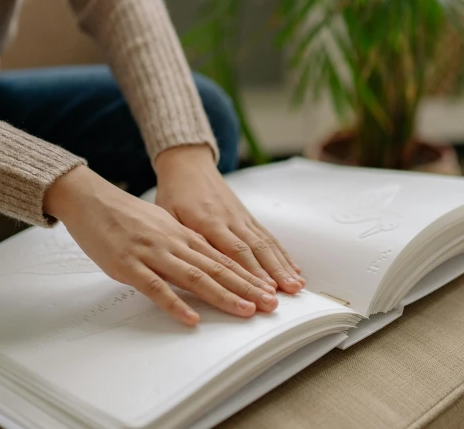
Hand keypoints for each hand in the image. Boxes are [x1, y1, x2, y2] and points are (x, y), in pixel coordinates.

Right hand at [44, 166, 277, 325]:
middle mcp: (175, 242)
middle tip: (270, 304)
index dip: (249, 275)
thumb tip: (205, 263)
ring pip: (195, 277)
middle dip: (247, 288)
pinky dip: (175, 304)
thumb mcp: (163, 225)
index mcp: (184, 235)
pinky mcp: (129, 265)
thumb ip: (184, 244)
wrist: (91, 199)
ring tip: (245, 311)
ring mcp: (153, 253)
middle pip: (218, 268)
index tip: (269, 289)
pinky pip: (156, 287)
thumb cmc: (126, 215)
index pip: (224, 258)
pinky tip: (190, 318)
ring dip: (223, 296)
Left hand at [154, 145, 303, 293]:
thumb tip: (193, 265)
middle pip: (255, 250)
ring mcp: (241, 218)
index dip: (250, 272)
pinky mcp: (247, 216)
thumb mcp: (168, 214)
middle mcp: (229, 220)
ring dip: (281, 266)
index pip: (233, 251)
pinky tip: (293, 268)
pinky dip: (282, 253)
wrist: (188, 165)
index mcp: (207, 222)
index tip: (262, 290)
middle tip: (281, 297)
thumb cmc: (175, 193)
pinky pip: (267, 236)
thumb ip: (181, 239)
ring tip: (296, 285)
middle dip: (271, 275)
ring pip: (265, 244)